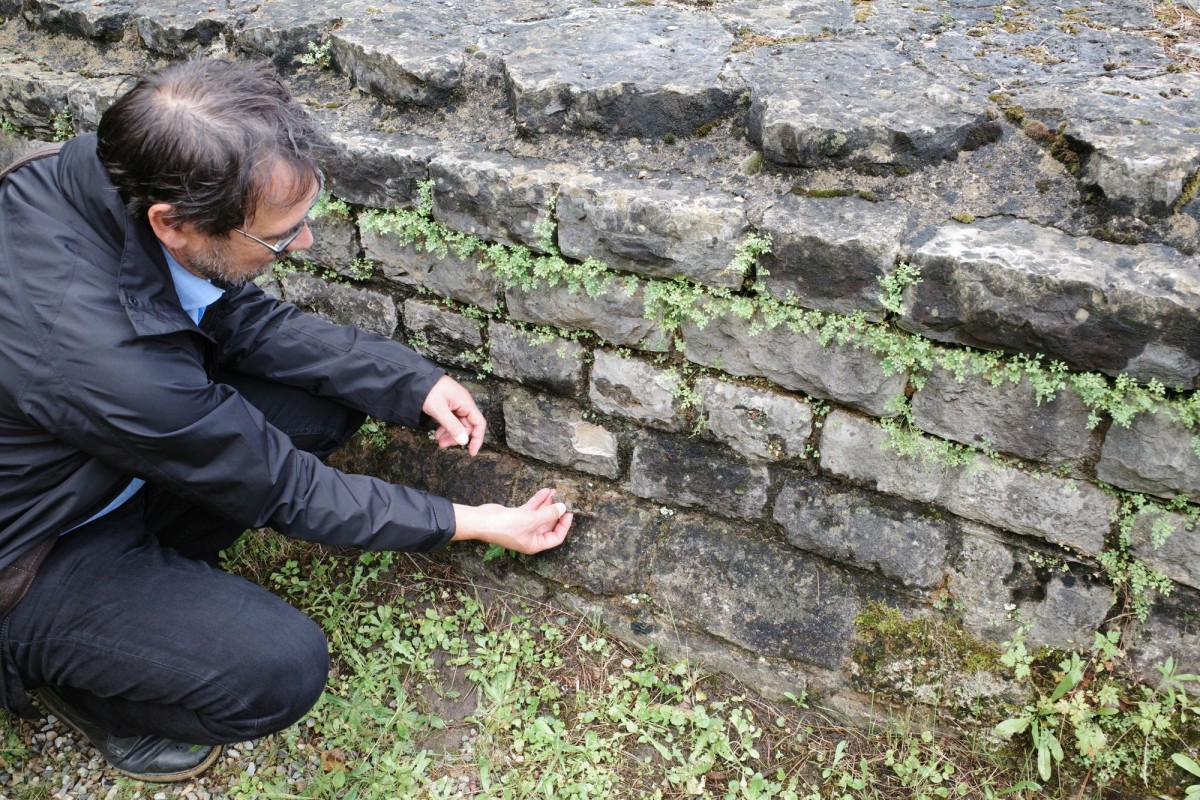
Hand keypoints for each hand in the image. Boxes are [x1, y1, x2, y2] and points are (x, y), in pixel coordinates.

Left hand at [422, 375, 485, 455]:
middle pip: (467, 426)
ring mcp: (456, 404)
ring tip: (437, 440)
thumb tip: (464, 441)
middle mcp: (464, 403)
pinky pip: (451, 420)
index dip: (477, 439)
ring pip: (458, 424)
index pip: (479, 423)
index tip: (471, 452)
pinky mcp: (448, 405)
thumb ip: (452, 426)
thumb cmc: (428, 390)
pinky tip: (437, 433)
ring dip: (449, 434)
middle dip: (456, 437)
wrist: (415, 378)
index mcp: (466, 403)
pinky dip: (445, 428)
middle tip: (443, 445)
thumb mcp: (439, 410)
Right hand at [451, 488, 572, 554]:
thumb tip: (563, 508)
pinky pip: (531, 509)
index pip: (556, 537)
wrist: (482, 521)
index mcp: (535, 544)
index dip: (564, 525)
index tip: (570, 512)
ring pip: (540, 514)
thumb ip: (548, 514)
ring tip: (556, 491)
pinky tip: (545, 491)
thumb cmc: (506, 526)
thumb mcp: (531, 520)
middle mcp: (531, 537)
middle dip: (556, 511)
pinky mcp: (517, 516)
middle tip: (564, 499)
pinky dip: (538, 501)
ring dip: (548, 503)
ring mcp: (523, 526)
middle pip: (549, 524)